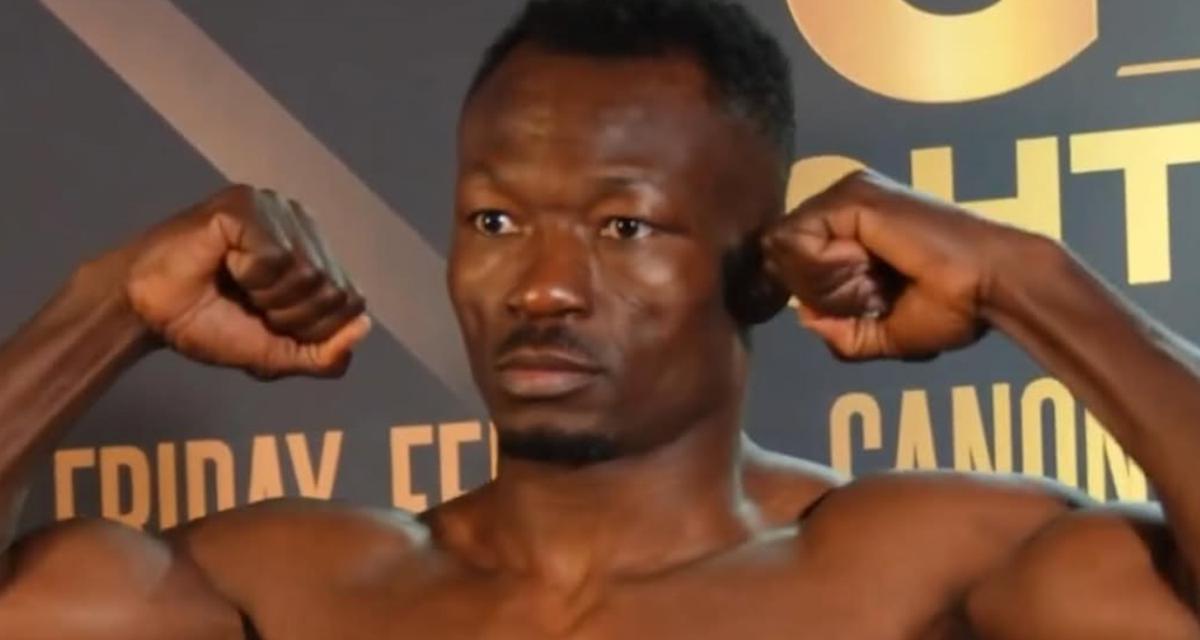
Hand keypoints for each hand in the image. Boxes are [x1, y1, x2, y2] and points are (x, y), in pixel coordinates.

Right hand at [116, 185, 369, 378]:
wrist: (148, 313)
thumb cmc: (210, 324)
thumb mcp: (276, 353)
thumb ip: (324, 354)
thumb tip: (362, 328)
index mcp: (318, 255)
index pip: (352, 304)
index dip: (312, 330)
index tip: (270, 323)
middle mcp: (304, 226)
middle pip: (334, 292)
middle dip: (289, 318)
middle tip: (248, 305)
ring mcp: (276, 210)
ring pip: (308, 274)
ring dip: (267, 298)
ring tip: (236, 285)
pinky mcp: (245, 204)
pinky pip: (274, 257)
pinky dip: (248, 276)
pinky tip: (224, 263)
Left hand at [761, 170, 1030, 360]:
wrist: (992, 288)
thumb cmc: (952, 308)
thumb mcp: (882, 331)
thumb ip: (838, 330)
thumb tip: (802, 315)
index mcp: (851, 227)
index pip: (790, 258)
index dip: (809, 292)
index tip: (863, 305)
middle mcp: (845, 203)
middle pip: (779, 253)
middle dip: (814, 290)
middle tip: (873, 293)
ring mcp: (848, 194)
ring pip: (784, 246)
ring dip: (824, 282)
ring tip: (876, 281)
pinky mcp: (854, 196)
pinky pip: (799, 239)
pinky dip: (828, 269)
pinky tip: (871, 265)